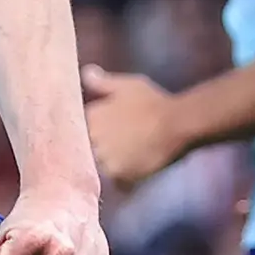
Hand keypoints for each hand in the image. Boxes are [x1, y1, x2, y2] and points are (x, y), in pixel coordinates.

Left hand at [80, 63, 191, 190]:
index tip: (105, 130)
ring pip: (99, 166)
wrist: (177, 124)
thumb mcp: (128, 85)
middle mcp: (92, 139)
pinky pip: (114, 182)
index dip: (91, 130)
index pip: (78, 128)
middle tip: (119, 145)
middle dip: (97, 148)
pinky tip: (134, 169)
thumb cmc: (153, 101)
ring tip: (126, 159)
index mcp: (91, 116)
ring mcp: (104, 158)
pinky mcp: (118, 175)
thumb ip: (103, 82)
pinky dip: (122, 179)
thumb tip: (85, 73)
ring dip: (108, 164)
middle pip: (87, 149)